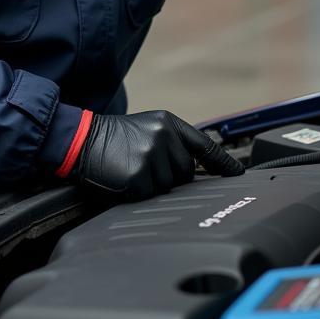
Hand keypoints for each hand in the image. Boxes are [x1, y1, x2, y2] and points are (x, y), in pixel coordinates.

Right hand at [71, 110, 243, 198]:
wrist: (81, 139)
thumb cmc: (113, 137)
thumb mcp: (147, 128)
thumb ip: (171, 143)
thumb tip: (191, 169)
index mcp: (169, 123)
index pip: (205, 145)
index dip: (223, 163)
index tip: (238, 174)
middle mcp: (165, 137)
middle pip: (186, 172)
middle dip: (170, 176)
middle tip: (143, 165)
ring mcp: (153, 156)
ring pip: (169, 186)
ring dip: (152, 185)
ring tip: (131, 169)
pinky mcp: (140, 176)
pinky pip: (149, 195)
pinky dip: (138, 193)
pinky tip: (124, 178)